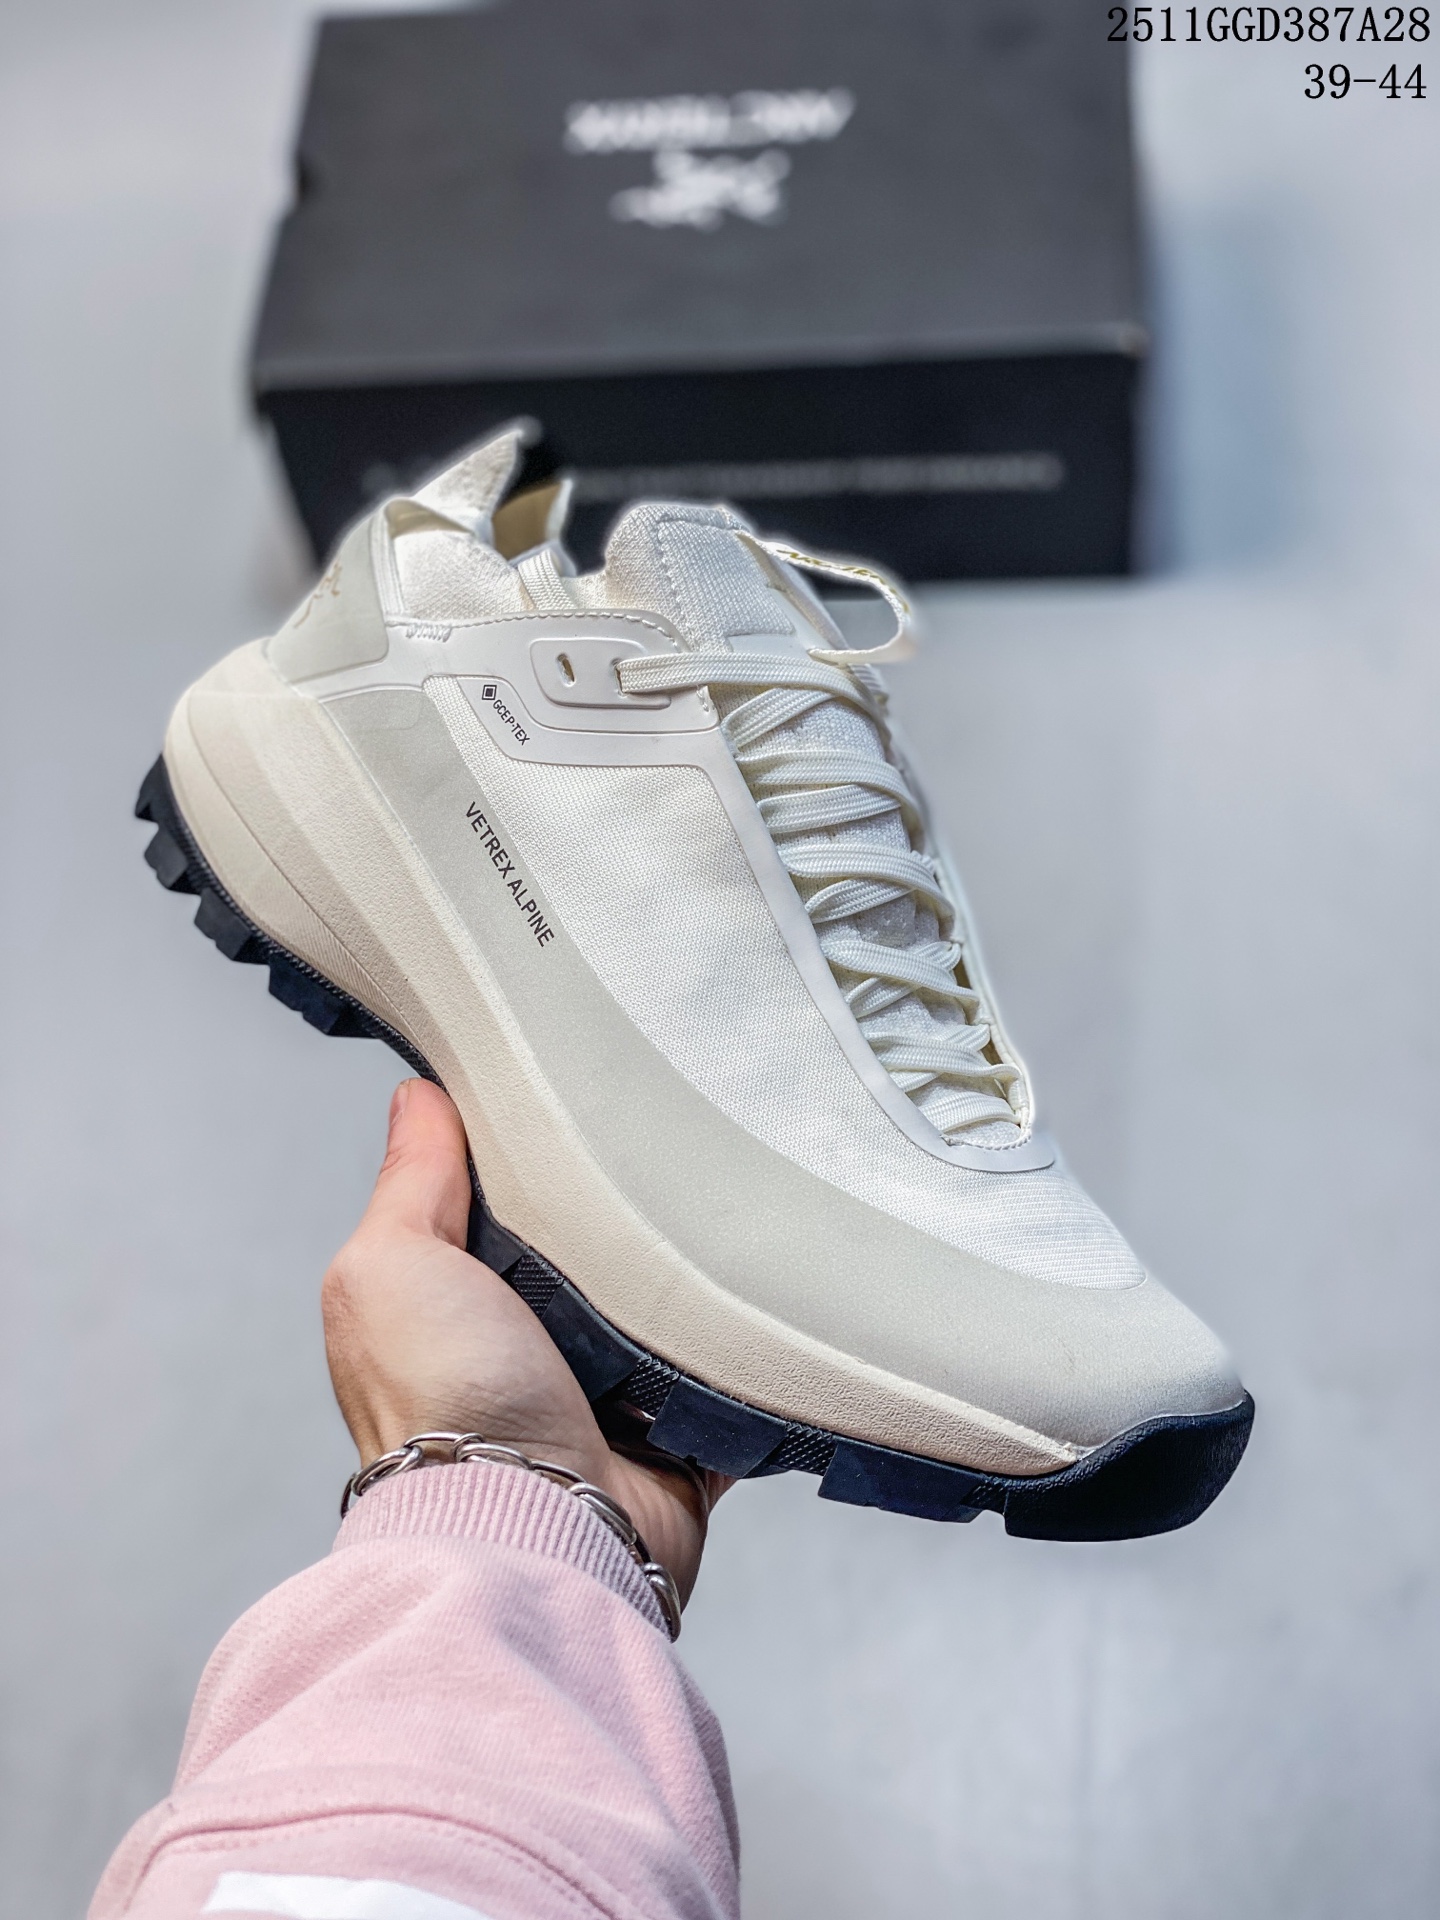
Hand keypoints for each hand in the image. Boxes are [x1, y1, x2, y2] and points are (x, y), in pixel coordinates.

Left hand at [322, 1078, 728, 1603]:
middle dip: (629, 1216)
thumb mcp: (392, 1264)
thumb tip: (417, 1095)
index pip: (498, 1208)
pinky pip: (729, 1384)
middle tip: (674, 1149)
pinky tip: (773, 1302)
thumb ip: (410, 1183)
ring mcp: (605, 1403)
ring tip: (735, 1211)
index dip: (531, 1158)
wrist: (537, 1526)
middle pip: (593, 1256)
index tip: (579, 1094)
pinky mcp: (677, 1445)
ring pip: (667, 1315)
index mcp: (456, 1307)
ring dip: (695, 1282)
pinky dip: (748, 1356)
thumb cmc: (446, 1403)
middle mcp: (526, 1356)